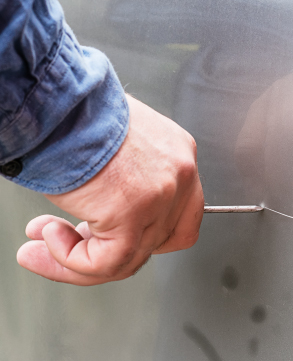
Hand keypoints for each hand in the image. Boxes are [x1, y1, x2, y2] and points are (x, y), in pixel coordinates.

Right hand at [17, 94, 203, 284]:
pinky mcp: (132, 212)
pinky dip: (73, 262)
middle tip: (72, 242)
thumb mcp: (121, 144)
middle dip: (107, 249)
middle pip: (157, 241)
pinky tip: (50, 237)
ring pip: (130, 258)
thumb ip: (129, 178)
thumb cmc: (78, 111)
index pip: (180, 216)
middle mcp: (179, 176)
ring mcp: (161, 196)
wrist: (57, 98)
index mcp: (179, 156)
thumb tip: (108, 212)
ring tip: (43, 247)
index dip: (143, 236)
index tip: (108, 234)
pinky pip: (108, 262)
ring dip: (79, 261)